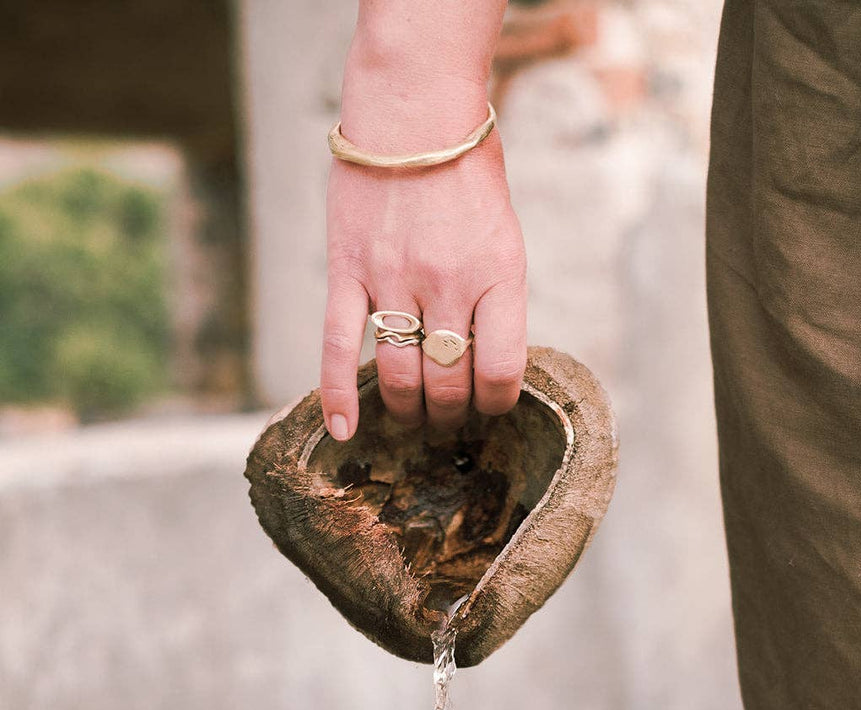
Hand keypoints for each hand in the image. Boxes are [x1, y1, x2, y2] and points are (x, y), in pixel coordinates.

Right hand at [320, 70, 527, 439]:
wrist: (414, 110)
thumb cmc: (466, 176)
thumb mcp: (504, 239)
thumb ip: (495, 302)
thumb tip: (482, 368)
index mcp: (498, 276)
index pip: (500, 373)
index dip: (495, 404)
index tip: (488, 406)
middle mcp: (448, 284)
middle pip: (448, 384)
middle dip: (450, 412)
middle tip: (447, 414)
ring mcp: (395, 279)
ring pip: (401, 376)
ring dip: (409, 409)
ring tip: (412, 413)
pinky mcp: (348, 271)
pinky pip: (340, 347)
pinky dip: (338, 395)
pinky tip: (343, 430)